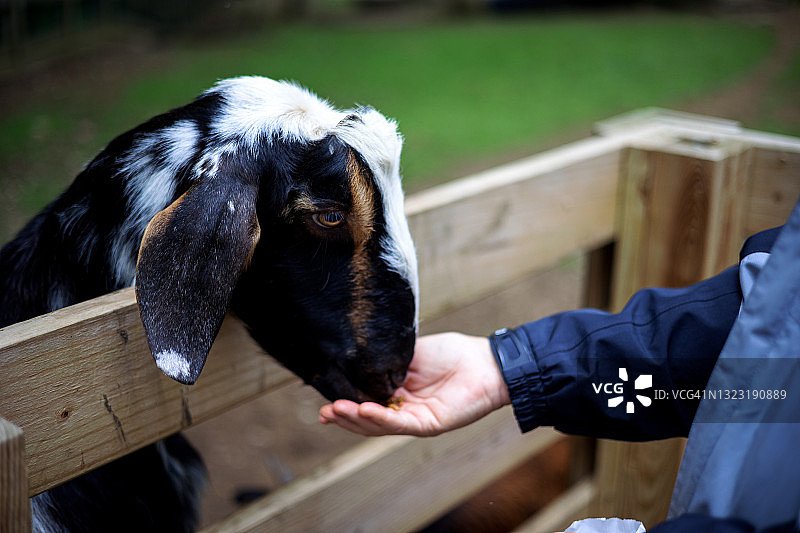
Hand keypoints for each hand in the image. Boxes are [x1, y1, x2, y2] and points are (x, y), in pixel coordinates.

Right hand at [319, 332, 509, 436]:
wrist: (485, 362)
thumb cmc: (453, 353)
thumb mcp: (410, 351)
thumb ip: (386, 358)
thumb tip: (356, 356)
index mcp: (396, 391)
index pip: (364, 401)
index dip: (344, 402)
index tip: (322, 399)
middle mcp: (402, 408)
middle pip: (367, 419)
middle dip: (344, 416)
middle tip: (324, 411)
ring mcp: (415, 418)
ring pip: (380, 425)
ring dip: (357, 419)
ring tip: (336, 411)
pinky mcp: (429, 424)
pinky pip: (401, 424)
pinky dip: (381, 419)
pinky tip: (365, 410)